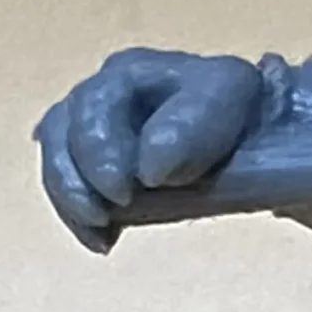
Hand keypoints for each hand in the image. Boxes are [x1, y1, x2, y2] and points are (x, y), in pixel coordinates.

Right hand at [34, 48, 263, 250]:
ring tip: (99, 228)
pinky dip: (76, 214)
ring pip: (57, 154)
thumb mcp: (230, 95)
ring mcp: (93, 126)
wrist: (255, 133)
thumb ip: (194, 124)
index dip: (104, 145)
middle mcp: (104, 93)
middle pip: (66, 127)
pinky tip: (102, 240)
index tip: (143, 182)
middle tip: (110, 210)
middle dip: (83, 173)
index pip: (99, 101)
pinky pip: (66, 184)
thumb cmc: (242, 107)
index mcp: (135, 71)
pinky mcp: (93, 164)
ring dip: (69, 195)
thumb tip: (150, 166)